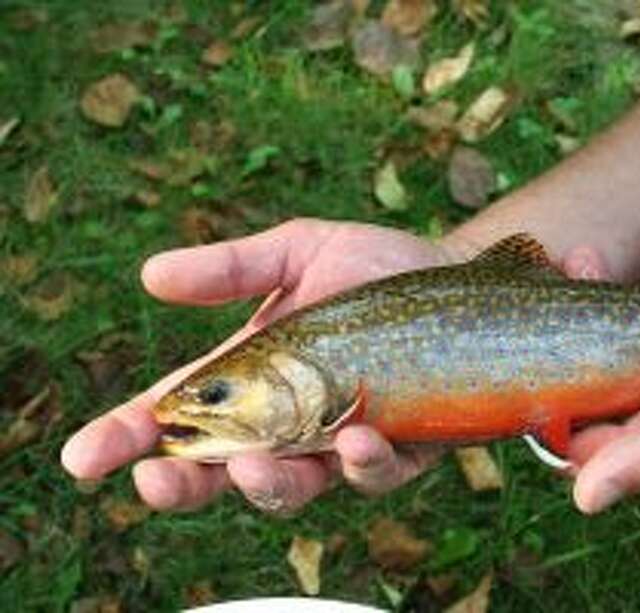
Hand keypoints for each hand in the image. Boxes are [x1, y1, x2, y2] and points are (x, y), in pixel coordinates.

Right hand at [61, 219, 468, 511]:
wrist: (459, 275)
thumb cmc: (374, 268)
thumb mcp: (299, 250)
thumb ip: (232, 268)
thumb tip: (150, 275)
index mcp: (252, 375)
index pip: (179, 415)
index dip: (127, 438)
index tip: (83, 457)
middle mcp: (290, 418)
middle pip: (223, 469)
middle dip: (185, 483)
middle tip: (154, 481)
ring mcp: (342, 439)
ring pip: (295, 486)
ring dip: (268, 484)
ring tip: (255, 465)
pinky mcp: (400, 447)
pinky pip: (375, 472)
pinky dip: (361, 463)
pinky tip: (356, 438)